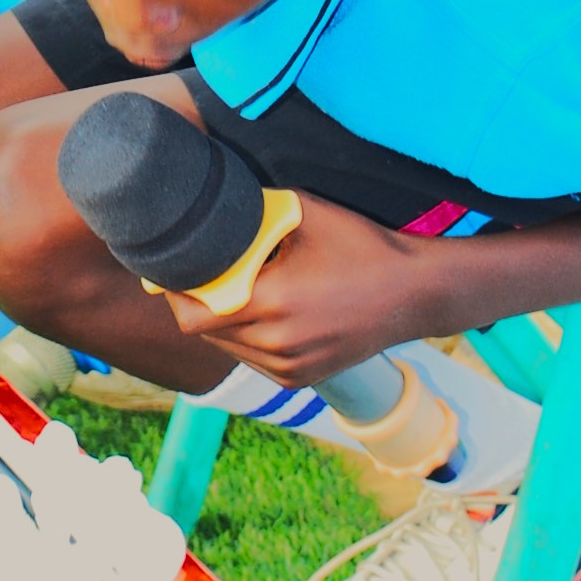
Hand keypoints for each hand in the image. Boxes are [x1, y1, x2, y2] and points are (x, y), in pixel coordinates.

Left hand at [162, 196, 428, 384]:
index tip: (167, 272)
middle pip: (203, 334)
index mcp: (272, 302)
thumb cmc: (360, 246)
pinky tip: (257, 312)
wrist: (414, 293)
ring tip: (228, 292)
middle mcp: (277, 343)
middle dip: (193, 305)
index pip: (193, 314)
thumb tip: (210, 201)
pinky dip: (244, 339)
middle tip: (193, 276)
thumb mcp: (305, 214)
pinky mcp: (302, 379)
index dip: (174, 293)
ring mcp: (290, 367)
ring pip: (226, 349)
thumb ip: (254, 212)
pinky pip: (252, 361)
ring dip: (218, 324)